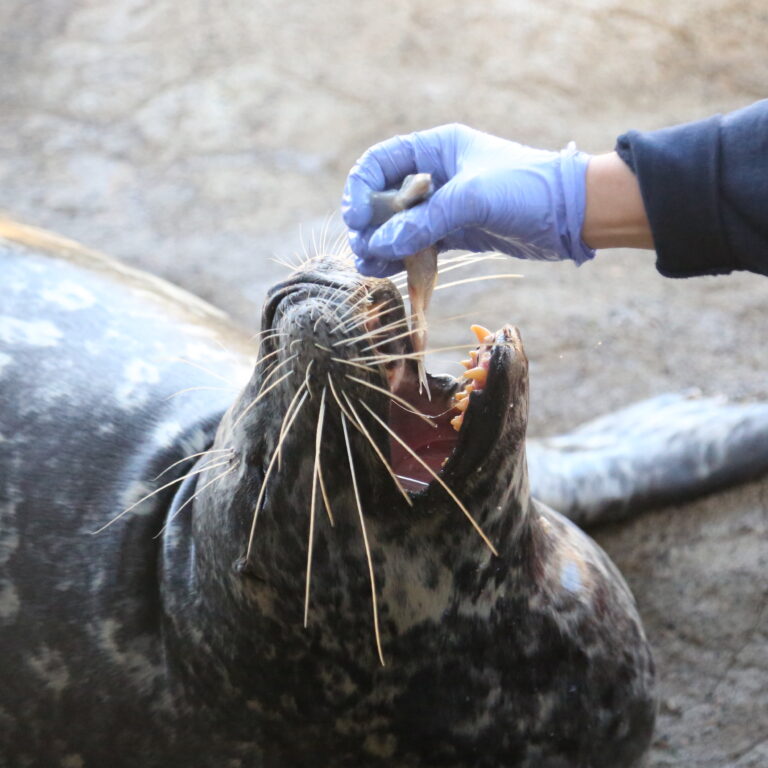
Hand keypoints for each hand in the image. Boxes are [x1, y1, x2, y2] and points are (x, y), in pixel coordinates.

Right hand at [342, 124, 594, 276]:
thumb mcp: (472, 200)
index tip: (356, 220)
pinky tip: (391, 272)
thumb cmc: (527, 190)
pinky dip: (403, 258)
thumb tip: (381, 245)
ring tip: (371, 268)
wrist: (573, 214)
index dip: (361, 188)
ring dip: (382, 245)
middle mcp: (436, 174)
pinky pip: (419, 244)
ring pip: (399, 225)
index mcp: (436, 149)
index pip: (381, 161)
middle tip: (364, 252)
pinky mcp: (456, 231)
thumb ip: (424, 221)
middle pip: (384, 197)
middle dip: (369, 225)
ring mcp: (445, 204)